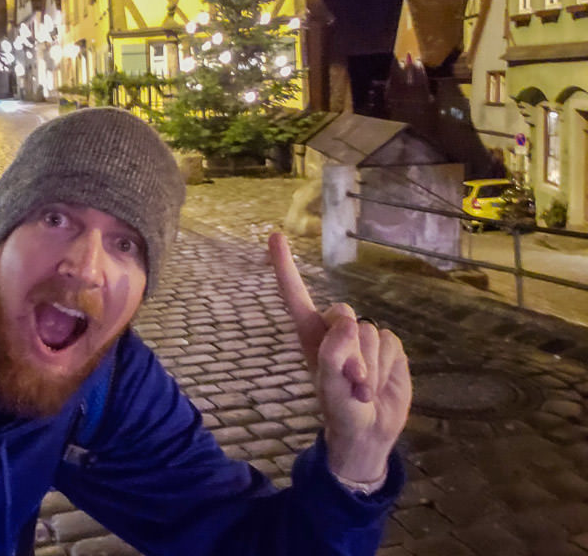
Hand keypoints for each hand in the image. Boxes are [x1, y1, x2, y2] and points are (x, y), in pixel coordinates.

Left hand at [267, 232, 411, 482]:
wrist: (370, 433)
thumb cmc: (340, 411)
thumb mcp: (330, 387)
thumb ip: (333, 353)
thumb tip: (348, 322)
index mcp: (310, 335)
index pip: (295, 294)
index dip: (285, 266)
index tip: (274, 235)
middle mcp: (335, 331)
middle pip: (343, 313)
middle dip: (350, 348)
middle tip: (351, 381)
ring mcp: (362, 338)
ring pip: (370, 332)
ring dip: (370, 366)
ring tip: (362, 389)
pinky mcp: (388, 348)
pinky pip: (392, 343)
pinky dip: (387, 367)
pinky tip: (380, 384)